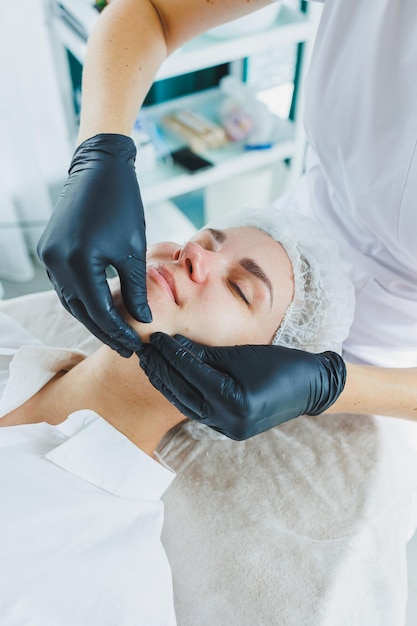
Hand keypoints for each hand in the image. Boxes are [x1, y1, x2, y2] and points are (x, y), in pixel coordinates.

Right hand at [37, 134, 151, 356]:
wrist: (99, 168)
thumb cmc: (122, 204)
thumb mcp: (133, 249)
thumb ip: (136, 289)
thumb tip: (143, 319)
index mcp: (79, 262)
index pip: (99, 311)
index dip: (118, 332)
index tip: (135, 346)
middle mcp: (56, 262)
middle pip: (81, 310)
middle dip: (104, 331)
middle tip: (126, 348)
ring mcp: (49, 255)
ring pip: (70, 300)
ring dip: (91, 317)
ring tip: (115, 333)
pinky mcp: (48, 249)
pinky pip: (64, 284)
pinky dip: (82, 298)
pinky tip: (99, 308)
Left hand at [139, 333, 345, 439]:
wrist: (309, 387)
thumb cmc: (279, 364)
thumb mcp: (241, 354)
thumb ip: (205, 353)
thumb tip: (171, 343)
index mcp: (234, 399)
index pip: (190, 373)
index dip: (169, 354)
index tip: (154, 338)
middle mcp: (229, 419)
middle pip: (182, 392)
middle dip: (161, 370)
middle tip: (144, 351)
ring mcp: (228, 428)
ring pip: (185, 405)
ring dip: (166, 383)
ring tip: (150, 364)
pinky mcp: (228, 429)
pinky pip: (197, 411)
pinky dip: (182, 394)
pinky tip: (169, 379)